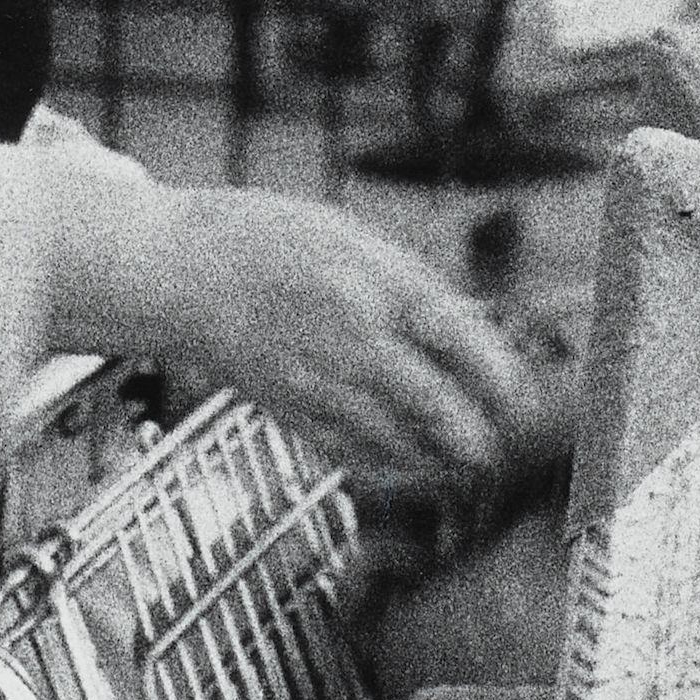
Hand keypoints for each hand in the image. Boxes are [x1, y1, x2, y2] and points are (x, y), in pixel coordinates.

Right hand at [136, 189, 540, 481]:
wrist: (178, 271)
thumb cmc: (269, 241)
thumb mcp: (351, 236)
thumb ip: (411, 283)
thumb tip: (472, 325)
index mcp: (372, 281)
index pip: (453, 334)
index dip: (496, 374)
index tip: (520, 398)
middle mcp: (348, 336)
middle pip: (430, 402)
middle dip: (474, 434)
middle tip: (499, 446)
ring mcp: (316, 379)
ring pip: (394, 439)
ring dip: (437, 458)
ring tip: (465, 460)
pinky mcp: (288, 410)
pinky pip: (350, 451)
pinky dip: (388, 463)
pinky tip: (410, 463)